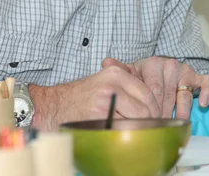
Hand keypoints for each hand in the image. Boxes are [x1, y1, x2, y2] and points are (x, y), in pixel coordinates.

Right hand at [29, 65, 157, 130]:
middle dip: (150, 121)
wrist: (53, 106)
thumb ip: (127, 84)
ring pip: (136, 120)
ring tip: (134, 132)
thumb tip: (155, 99)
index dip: (155, 109)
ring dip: (138, 129)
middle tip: (148, 128)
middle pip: (145, 108)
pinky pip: (120, 129)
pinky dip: (124, 135)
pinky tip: (120, 135)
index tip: (155, 118)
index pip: (148, 93)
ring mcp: (104, 100)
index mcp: (117, 73)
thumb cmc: (82, 96)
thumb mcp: (105, 81)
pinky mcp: (97, 116)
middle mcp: (112, 84)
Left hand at [102, 56, 208, 118]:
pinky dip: (206, 93)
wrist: (154, 72)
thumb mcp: (127, 73)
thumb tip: (106, 62)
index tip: (146, 124)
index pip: (153, 92)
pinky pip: (205, 83)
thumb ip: (118, 69)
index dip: (149, 111)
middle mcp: (170, 65)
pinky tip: (202, 104)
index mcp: (152, 64)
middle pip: (168, 97)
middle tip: (158, 130)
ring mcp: (184, 71)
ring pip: (184, 96)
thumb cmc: (140, 77)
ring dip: (181, 113)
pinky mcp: (196, 77)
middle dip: (162, 115)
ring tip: (175, 126)